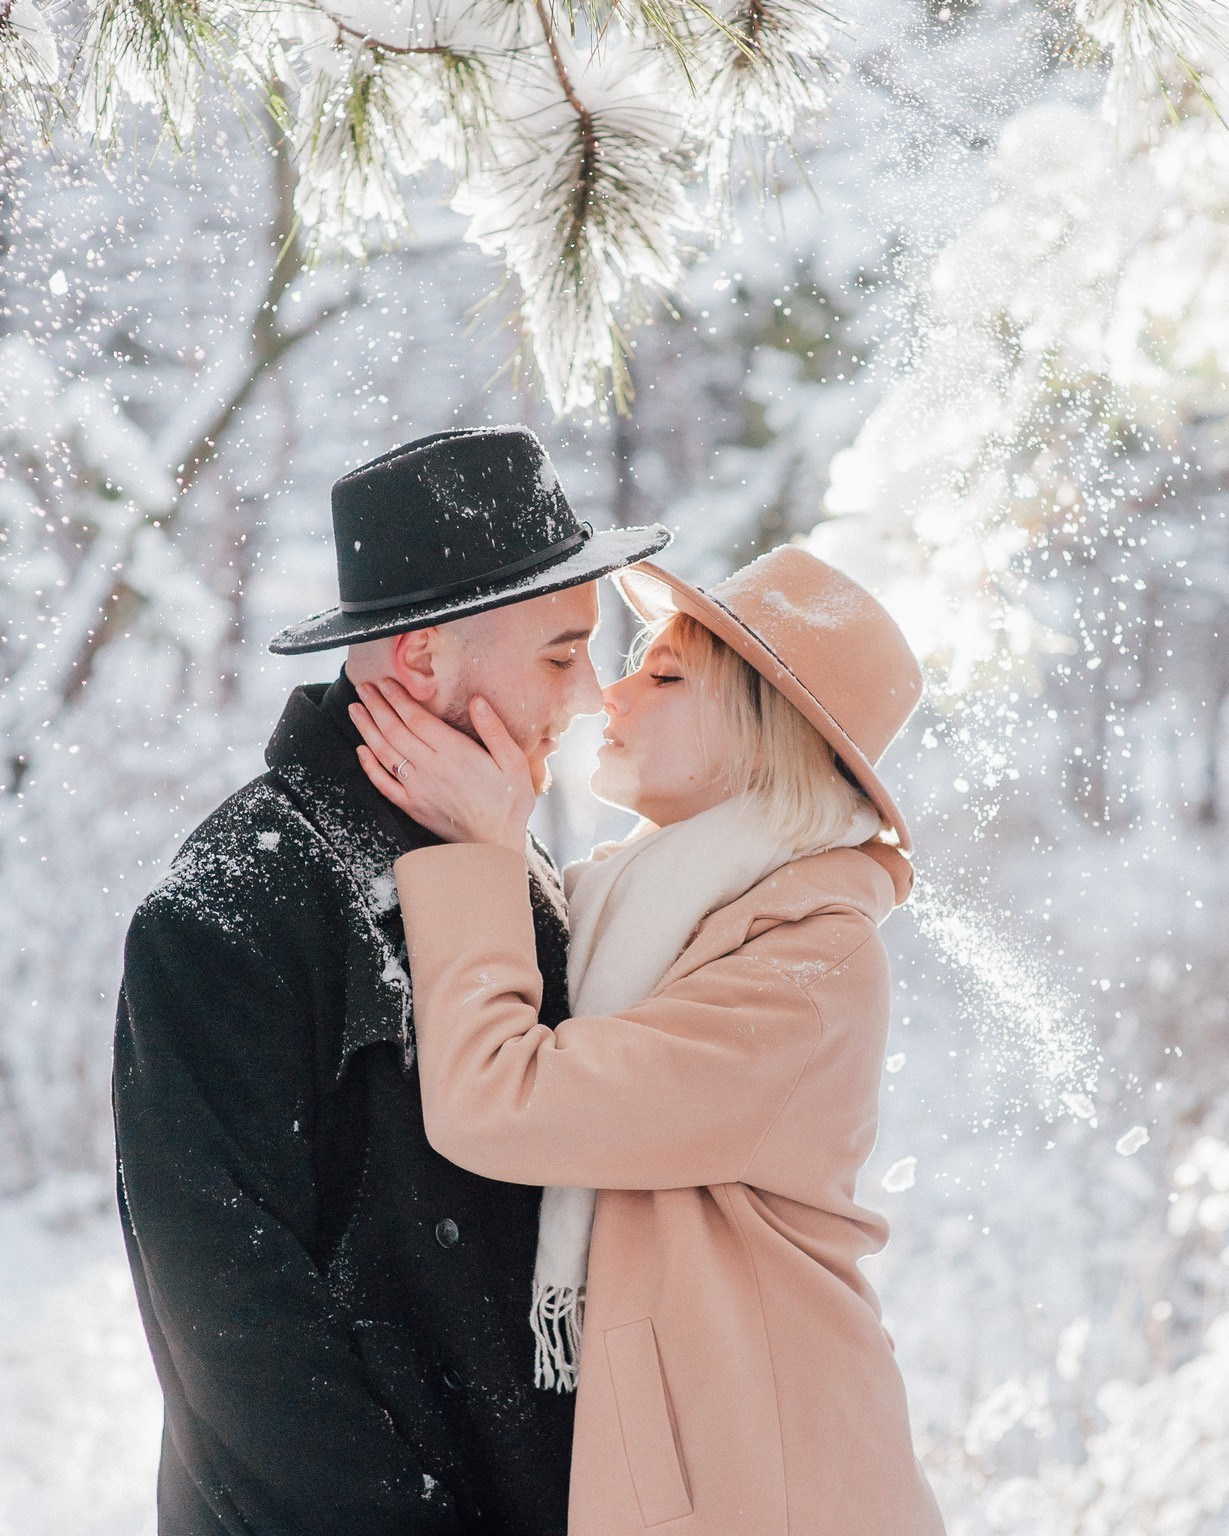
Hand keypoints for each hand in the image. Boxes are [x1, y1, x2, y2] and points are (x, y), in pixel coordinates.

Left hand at [349, 679, 534, 852]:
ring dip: (367, 728)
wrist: (495, 846)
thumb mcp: (515, 763)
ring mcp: (417, 789)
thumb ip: (494, 731)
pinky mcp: (412, 806)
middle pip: (395, 730)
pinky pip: (383, 783)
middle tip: (364, 687)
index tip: (385, 681)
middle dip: (377, 706)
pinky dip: (369, 765)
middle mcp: (431, 768)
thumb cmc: (510, 803)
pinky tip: (361, 749)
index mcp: (455, 753)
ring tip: (355, 709)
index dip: (398, 698)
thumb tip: (477, 701)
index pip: (416, 718)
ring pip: (384, 752)